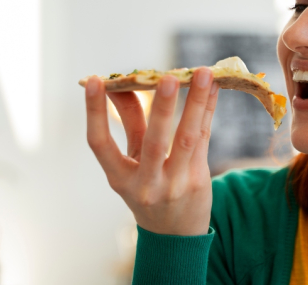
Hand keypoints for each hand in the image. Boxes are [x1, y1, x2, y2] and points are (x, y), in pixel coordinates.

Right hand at [85, 68, 218, 235]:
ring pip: (187, 138)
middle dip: (161, 108)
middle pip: (154, 143)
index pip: (99, 143)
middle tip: (168, 78)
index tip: (94, 80)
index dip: (94, 112)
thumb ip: (130, 124)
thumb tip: (124, 83)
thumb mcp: (131, 163)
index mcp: (119, 179)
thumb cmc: (147, 188)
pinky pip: (205, 138)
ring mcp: (175, 184)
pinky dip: (208, 110)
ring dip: (196, 103)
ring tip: (204, 73)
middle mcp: (146, 184)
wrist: (174, 234)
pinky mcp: (198, 179)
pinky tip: (214, 87)